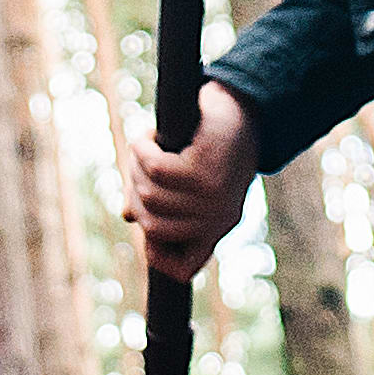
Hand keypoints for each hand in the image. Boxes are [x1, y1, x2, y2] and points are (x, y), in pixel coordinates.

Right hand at [121, 84, 258, 282]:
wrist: (245, 106)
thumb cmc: (215, 143)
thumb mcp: (190, 180)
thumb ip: (161, 200)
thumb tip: (127, 215)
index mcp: (219, 228)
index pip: (183, 268)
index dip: (156, 252)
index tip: (142, 219)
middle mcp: (219, 219)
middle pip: (151, 223)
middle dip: (134, 192)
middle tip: (138, 164)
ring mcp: (213, 196)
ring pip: (150, 194)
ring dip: (136, 167)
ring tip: (144, 147)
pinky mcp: (205, 170)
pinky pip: (155, 168)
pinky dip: (143, 150)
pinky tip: (147, 138)